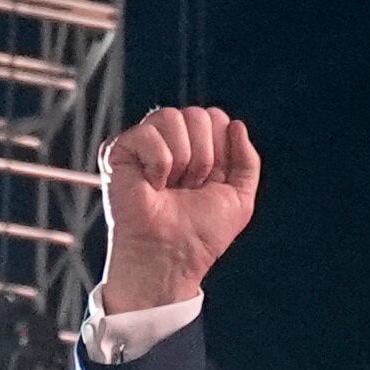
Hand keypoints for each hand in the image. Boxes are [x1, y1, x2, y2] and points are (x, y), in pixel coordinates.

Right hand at [97, 106, 257, 310]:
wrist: (172, 255)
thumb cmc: (201, 234)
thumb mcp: (240, 198)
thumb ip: (248, 161)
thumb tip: (236, 125)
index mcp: (199, 148)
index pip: (216, 118)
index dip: (221, 150)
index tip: (211, 182)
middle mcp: (172, 142)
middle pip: (198, 115)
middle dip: (203, 157)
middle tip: (189, 187)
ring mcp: (146, 144)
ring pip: (172, 117)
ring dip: (181, 160)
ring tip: (170, 186)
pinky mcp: (120, 150)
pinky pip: (148, 133)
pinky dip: (157, 163)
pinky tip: (152, 184)